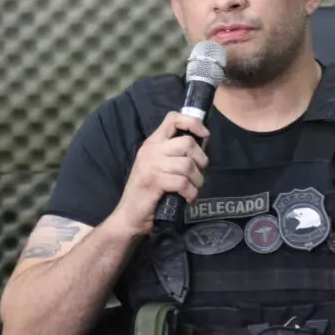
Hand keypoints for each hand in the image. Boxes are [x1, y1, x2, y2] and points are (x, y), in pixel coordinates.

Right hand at [112, 111, 209, 236]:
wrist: (129, 216)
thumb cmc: (148, 192)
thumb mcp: (158, 167)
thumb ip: (174, 154)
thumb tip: (203, 146)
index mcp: (152, 143)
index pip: (173, 118)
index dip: (193, 122)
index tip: (205, 135)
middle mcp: (151, 150)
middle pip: (187, 142)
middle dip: (201, 160)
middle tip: (199, 174)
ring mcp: (151, 165)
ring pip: (188, 164)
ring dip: (198, 180)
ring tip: (193, 189)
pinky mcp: (153, 181)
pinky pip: (183, 182)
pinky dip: (191, 193)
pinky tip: (188, 199)